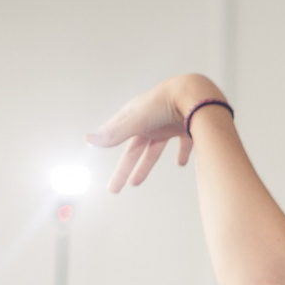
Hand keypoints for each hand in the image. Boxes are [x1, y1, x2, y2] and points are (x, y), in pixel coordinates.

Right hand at [88, 74, 224, 192]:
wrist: (197, 96)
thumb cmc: (165, 104)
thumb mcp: (136, 121)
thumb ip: (115, 133)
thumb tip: (88, 140)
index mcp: (135, 116)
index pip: (116, 132)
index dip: (107, 140)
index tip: (95, 145)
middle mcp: (150, 120)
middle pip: (133, 148)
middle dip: (123, 168)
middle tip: (114, 188)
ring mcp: (169, 124)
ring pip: (154, 149)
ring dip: (145, 165)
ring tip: (136, 182)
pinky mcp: (187, 128)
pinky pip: (183, 143)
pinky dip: (181, 154)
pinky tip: (181, 163)